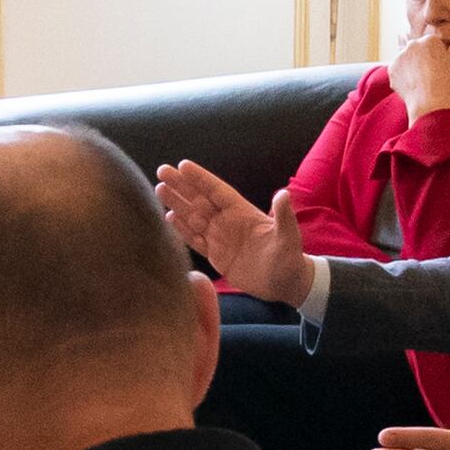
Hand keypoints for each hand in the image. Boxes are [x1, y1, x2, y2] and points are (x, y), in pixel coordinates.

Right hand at [153, 159, 308, 301]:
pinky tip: (168, 217)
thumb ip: (282, 216)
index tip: (182, 165)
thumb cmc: (290, 258)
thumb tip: (284, 194)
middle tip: (162, 171)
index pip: (217, 191)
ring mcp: (220, 238)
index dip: (200, 179)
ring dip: (177, 204)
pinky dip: (181, 230)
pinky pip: (195, 240)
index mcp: (242, 212)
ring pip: (193, 217)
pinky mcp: (216, 256)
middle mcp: (228, 221)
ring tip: (159, 190)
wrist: (286, 284)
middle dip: (181, 186)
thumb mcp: (288, 236)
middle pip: (199, 200)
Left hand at [392, 21, 449, 117]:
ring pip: (406, 60)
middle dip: (421, 59)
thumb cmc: (445, 81)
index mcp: (429, 40)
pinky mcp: (391, 69)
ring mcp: (400, 56)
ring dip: (411, 67)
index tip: (438, 67)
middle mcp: (412, 44)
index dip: (436, 56)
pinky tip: (413, 86)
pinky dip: (403, 77)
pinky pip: (398, 71)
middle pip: (417, 50)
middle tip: (430, 75)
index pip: (431, 44)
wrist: (429, 102)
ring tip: (421, 82)